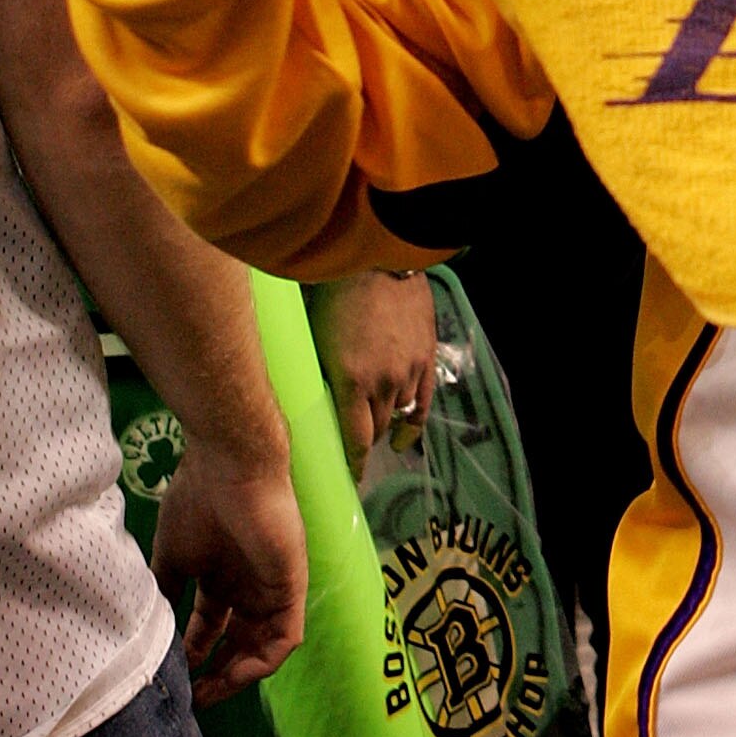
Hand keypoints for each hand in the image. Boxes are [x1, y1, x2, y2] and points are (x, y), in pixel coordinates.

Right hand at [151, 429, 308, 704]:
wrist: (228, 466)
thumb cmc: (199, 502)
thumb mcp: (172, 556)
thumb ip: (167, 590)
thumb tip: (149, 629)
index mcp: (222, 577)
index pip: (211, 629)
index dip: (193, 656)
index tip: (173, 680)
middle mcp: (249, 586)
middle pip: (237, 643)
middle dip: (215, 673)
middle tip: (191, 697)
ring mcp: (272, 587)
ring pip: (262, 646)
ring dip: (237, 675)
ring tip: (208, 693)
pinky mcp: (292, 586)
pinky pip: (286, 636)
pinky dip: (263, 661)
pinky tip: (235, 675)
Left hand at [309, 270, 437, 474]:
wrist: (379, 259)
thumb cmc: (334, 293)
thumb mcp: (315, 337)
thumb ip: (319, 373)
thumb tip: (309, 400)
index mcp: (352, 379)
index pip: (355, 439)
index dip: (351, 464)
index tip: (344, 477)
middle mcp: (384, 382)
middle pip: (375, 430)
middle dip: (362, 440)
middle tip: (347, 445)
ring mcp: (409, 371)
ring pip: (397, 416)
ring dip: (382, 424)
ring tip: (368, 430)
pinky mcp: (426, 357)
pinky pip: (423, 402)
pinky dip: (412, 423)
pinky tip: (403, 436)